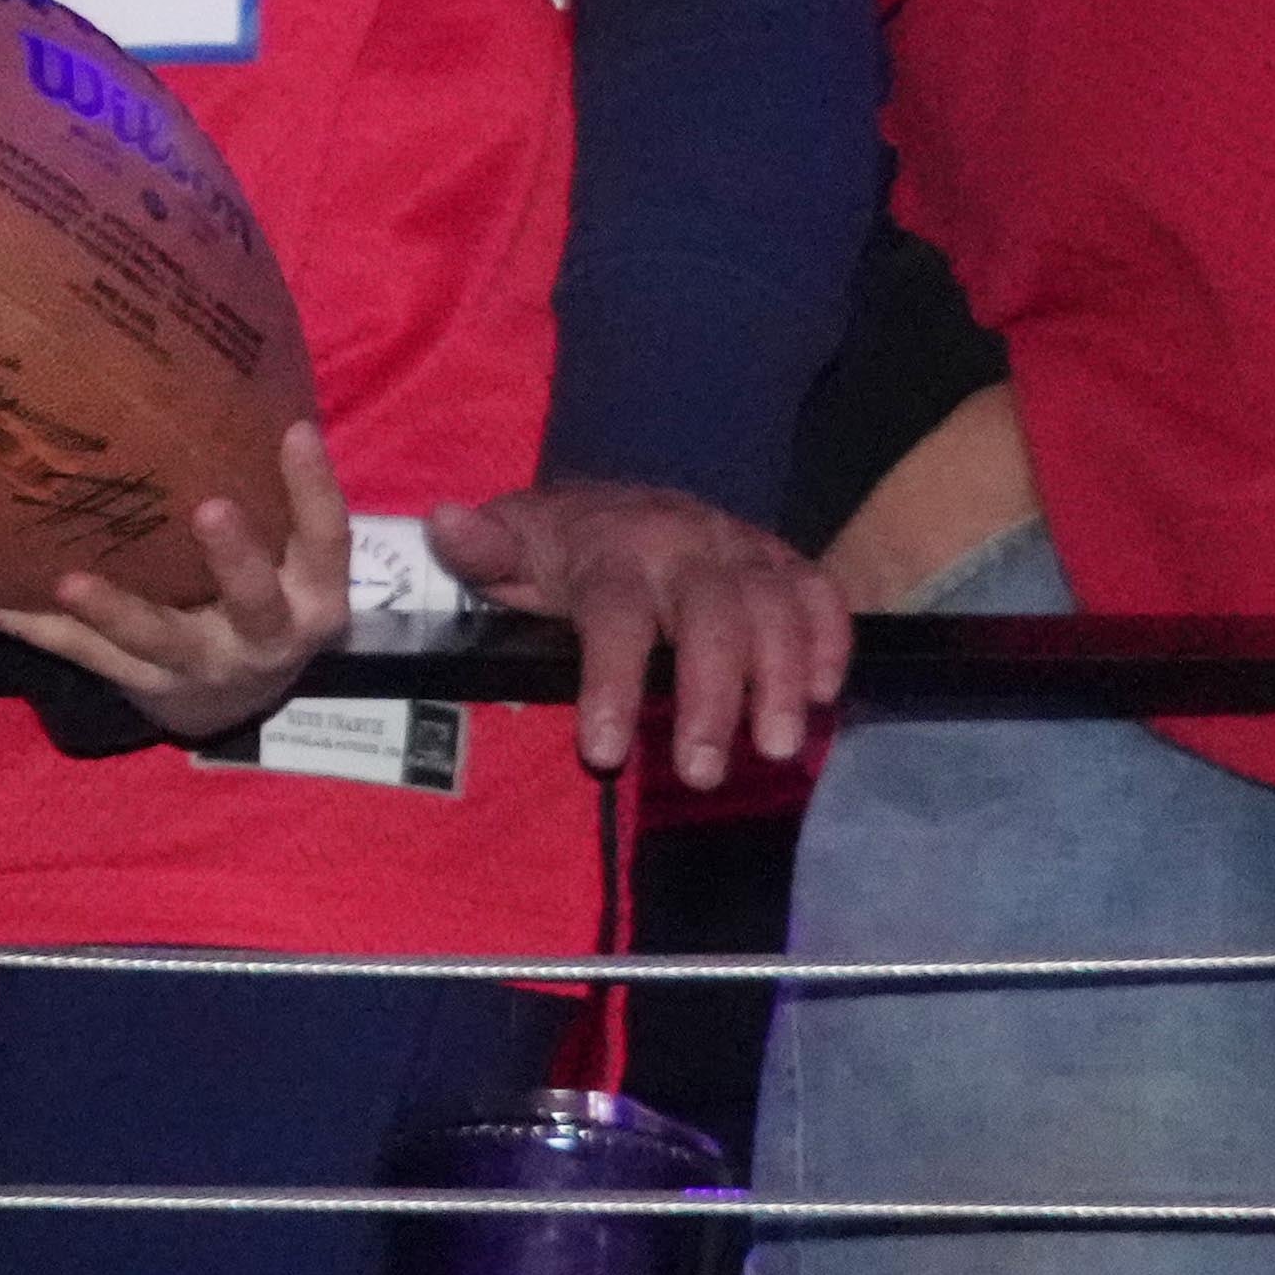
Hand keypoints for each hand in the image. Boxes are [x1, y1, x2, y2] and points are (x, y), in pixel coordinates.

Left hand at [0, 418, 349, 745]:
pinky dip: (29, 625)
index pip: (327, 538)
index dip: (315, 486)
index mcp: (311, 594)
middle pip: (254, 601)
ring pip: (157, 640)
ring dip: (113, 609)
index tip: (294, 429)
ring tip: (66, 579)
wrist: (236, 700)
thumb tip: (222, 369)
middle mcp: (264, 636)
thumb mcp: (287, 554)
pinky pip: (81, 654)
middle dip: (234, 558)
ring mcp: (200, 666)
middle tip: (209, 509)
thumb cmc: (261, 590)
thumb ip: (269, 490)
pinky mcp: (142, 683)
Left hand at [434, 475, 854, 783]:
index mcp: (611, 550)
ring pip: (774, 607)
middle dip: (711, 696)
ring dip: (782, 677)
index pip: (614, 615)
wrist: (616, 502)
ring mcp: (740, 550)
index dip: (610, 682)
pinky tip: (824, 695)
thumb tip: (444, 525)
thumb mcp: (511, 546)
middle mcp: (683, 544)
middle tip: (700, 773)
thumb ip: (480, 550)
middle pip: (711, 616)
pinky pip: (820, 591)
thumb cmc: (559, 548)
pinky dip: (831, 639)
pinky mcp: (781, 562)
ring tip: (776, 750)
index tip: (604, 752)